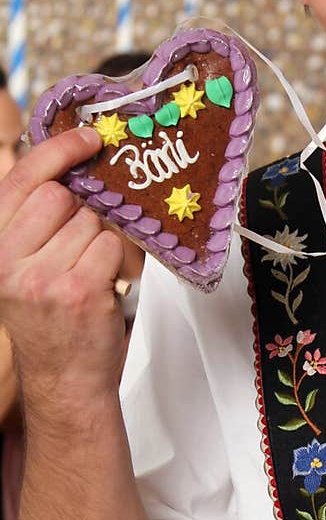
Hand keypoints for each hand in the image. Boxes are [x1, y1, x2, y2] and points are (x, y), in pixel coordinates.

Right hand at [0, 127, 126, 410]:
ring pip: (93, 223)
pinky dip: (119, 262)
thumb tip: (76, 169)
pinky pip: (112, 248)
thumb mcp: (26, 268)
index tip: (88, 137)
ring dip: (104, 242)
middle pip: (63, 197)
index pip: (22, 179)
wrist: (64, 382)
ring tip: (93, 273)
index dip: (58, 151)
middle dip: (85, 212)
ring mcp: (42, 275)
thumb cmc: (53, 323)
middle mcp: (8, 259)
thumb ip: (39, 224)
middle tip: (86, 244)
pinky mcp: (78, 290)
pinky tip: (107, 285)